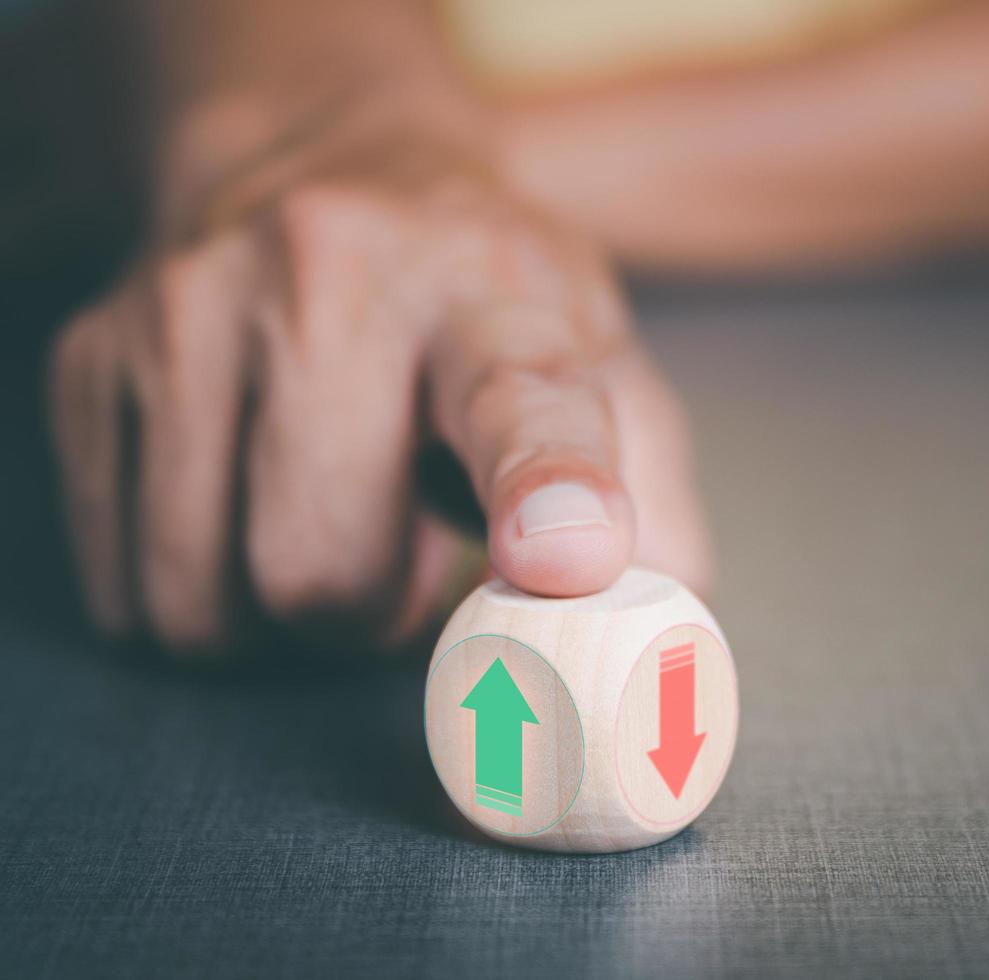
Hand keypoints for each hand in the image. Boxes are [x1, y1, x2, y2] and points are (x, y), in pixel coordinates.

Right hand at [48, 99, 711, 655]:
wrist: (329, 170)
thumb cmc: (487, 309)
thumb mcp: (604, 367)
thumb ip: (655, 505)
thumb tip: (665, 641)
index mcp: (492, 295)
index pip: (520, 400)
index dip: (547, 487)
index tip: (566, 555)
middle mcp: (326, 278)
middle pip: (322, 571)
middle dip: (371, 608)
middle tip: (405, 543)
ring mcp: (186, 311)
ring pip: (209, 603)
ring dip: (281, 614)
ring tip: (330, 517)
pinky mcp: (91, 361)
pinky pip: (128, 590)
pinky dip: (201, 595)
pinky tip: (246, 507)